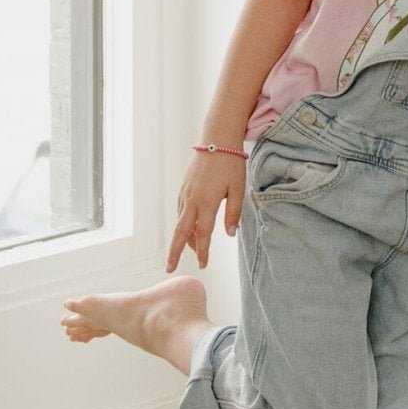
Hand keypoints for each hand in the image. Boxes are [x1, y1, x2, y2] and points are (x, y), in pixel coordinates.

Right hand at [167, 149, 246, 269]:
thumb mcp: (238, 189)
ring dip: (184, 238)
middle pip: (180, 232)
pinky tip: (189, 227)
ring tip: (192, 249)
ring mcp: (185, 193)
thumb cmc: (230, 164)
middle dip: (174, 252)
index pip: (203, 234)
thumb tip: (229, 234)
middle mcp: (191, 200)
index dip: (203, 252)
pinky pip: (180, 210)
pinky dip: (183, 223)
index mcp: (206, 203)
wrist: (216, 140)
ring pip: (180, 222)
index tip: (203, 265)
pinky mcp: (183, 187)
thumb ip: (233, 213)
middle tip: (170, 268)